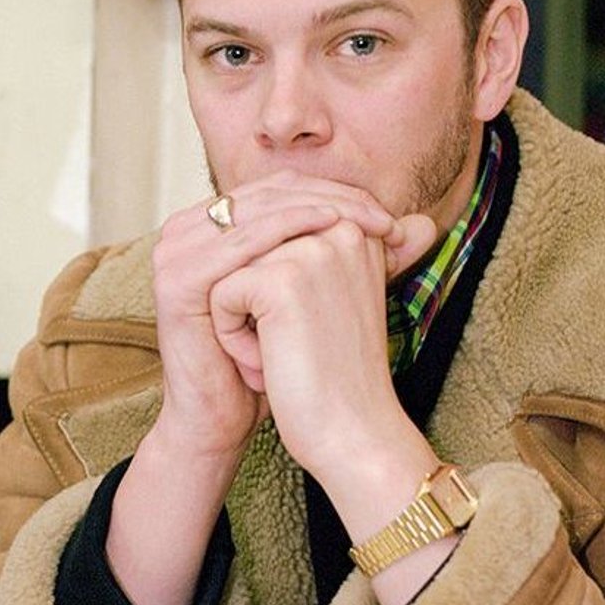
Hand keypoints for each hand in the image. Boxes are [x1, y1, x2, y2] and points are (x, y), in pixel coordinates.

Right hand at [103, 174, 427, 604]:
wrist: (226, 416)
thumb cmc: (272, 358)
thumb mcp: (317, 294)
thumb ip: (362, 254)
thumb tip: (429, 224)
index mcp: (212, 223)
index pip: (282, 188)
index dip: (337, 193)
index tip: (391, 216)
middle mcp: (186, 228)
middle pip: (271, 193)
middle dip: (336, 200)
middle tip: (387, 220)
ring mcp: (175, 251)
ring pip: (261, 210)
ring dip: (320, 211)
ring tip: (368, 230)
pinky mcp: (177, 278)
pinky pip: (240, 242)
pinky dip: (289, 233)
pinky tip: (329, 235)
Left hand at [205, 214, 435, 477]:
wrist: (353, 434)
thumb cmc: (337, 374)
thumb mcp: (330, 299)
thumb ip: (307, 256)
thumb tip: (259, 229)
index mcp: (353, 228)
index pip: (272, 233)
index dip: (270, 290)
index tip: (314, 332)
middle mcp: (339, 228)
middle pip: (248, 250)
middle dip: (254, 302)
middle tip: (299, 349)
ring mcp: (310, 250)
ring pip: (232, 271)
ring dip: (244, 320)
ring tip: (284, 355)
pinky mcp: (280, 279)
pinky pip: (221, 296)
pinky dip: (234, 339)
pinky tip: (271, 365)